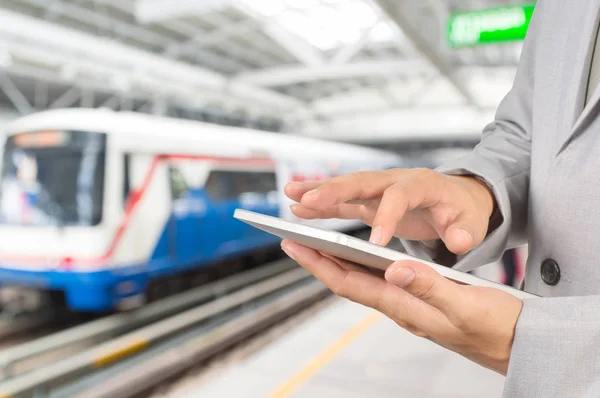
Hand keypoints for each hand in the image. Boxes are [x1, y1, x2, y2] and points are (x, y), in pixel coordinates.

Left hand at [281, 239, 522, 374]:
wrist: (520, 345)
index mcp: (405, 306)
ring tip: (318, 244)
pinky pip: (381, 282)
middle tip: (293, 240)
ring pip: (362, 281)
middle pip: (348, 282)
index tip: (295, 245)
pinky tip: (362, 258)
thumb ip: (431, 287)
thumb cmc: (498, 328)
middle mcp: (401, 307)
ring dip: (337, 262)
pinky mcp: (420, 302)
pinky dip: (363, 266)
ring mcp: (409, 306)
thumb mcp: (467, 305)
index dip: (319, 264)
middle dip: (318, 260)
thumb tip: (395, 268)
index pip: (350, 283)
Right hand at [284, 169, 494, 254]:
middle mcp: (396, 180)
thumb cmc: (463, 211)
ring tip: (290, 195)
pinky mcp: (370, 199)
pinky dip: (321, 203)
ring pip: (346, 187)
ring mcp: (380, 188)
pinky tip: (298, 207)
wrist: (458, 197)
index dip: (388, 217)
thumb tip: (459, 241)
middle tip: (307, 200)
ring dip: (318, 191)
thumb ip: (465, 231)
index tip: (376, 242)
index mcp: (422, 184)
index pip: (400, 197)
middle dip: (334, 190)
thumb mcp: (471, 223)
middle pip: (362, 182)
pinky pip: (342, 199)